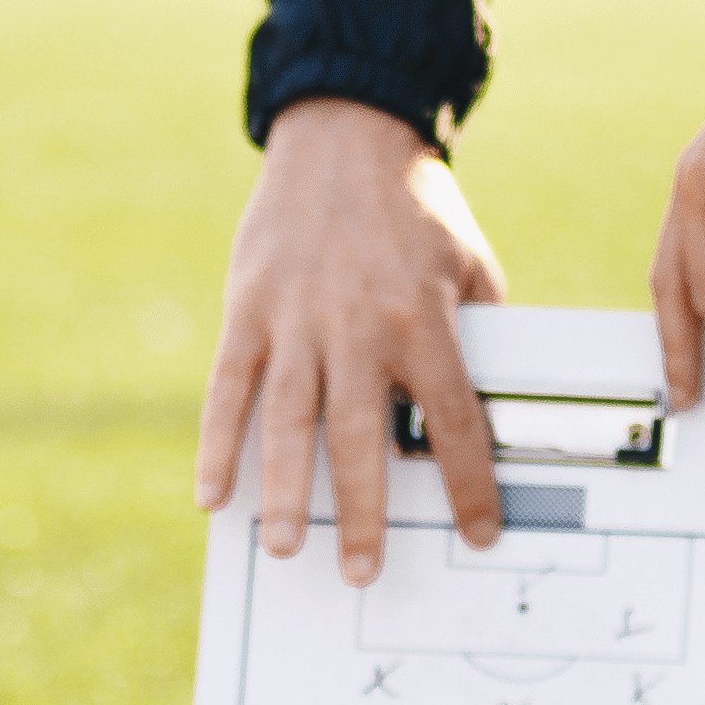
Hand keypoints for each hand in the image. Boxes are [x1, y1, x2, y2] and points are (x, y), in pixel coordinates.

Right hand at [199, 98, 506, 585]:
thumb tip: (491, 407)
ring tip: (287, 548)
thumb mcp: (470, 266)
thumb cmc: (416, 209)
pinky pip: (231, 387)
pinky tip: (213, 495)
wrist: (346, 133)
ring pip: (291, 421)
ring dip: (287, 492)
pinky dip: (219, 443)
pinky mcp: (250, 308)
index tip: (479, 533)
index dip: (469, 484)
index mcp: (423, 320)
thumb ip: (478, 335)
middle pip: (362, 438)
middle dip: (365, 513)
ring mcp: (297, 319)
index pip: (452, 420)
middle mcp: (359, 326)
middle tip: (364, 572)